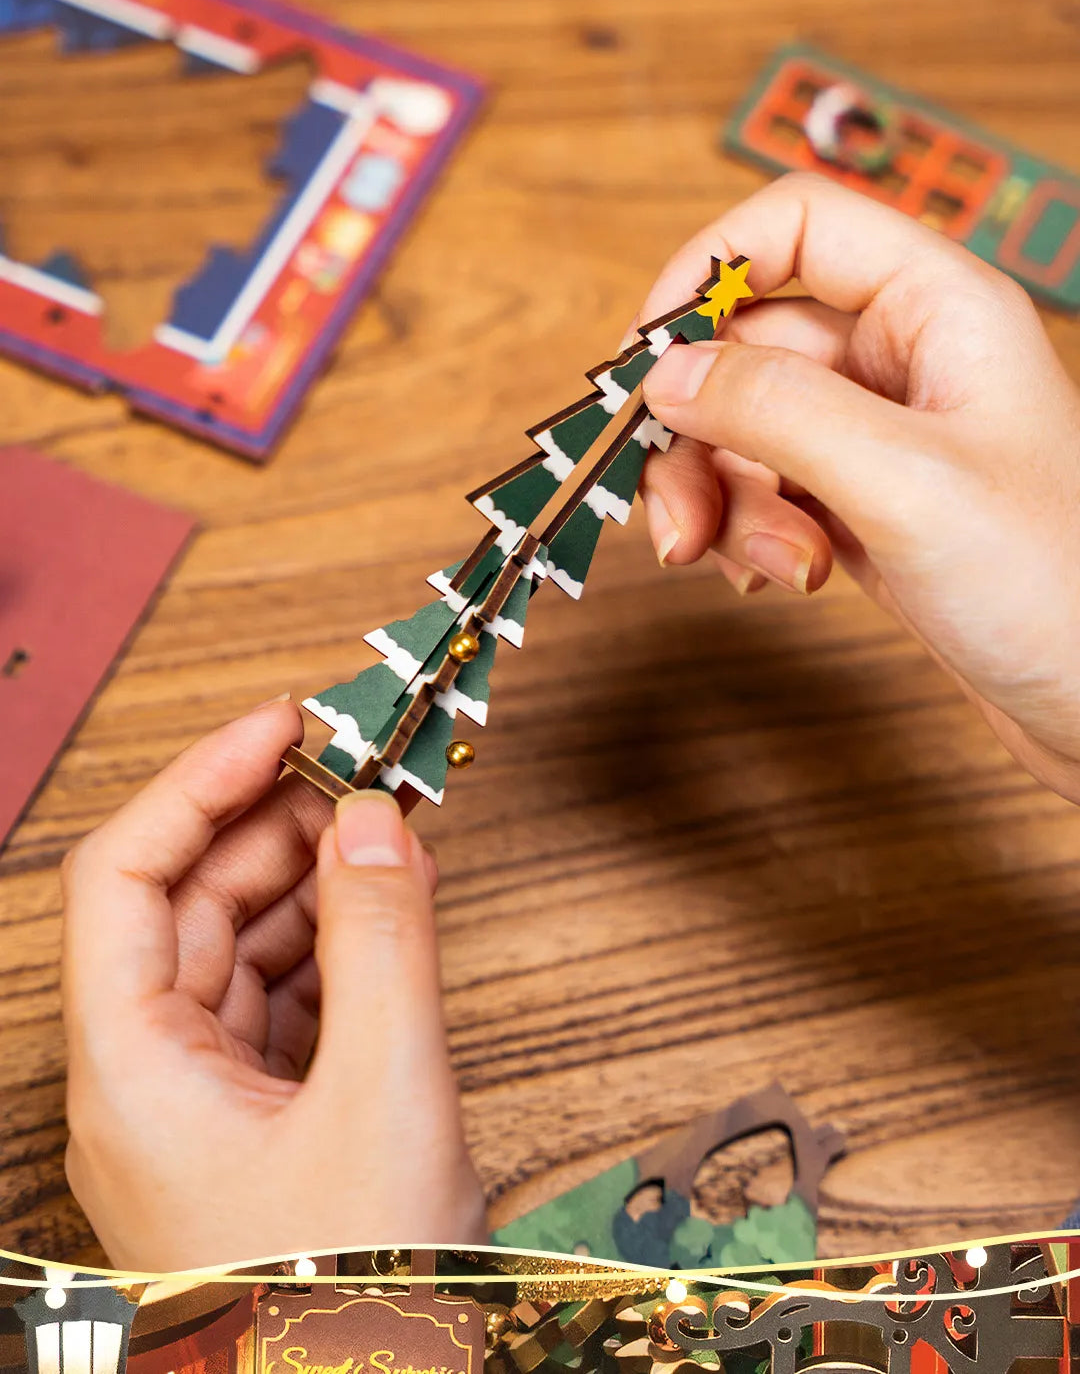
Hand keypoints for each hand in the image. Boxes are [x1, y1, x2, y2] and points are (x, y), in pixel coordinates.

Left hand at [61, 700, 486, 1269]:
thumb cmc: (349, 1313)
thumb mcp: (385, 1099)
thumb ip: (381, 942)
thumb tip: (377, 820)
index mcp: (130, 1069)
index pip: (125, 876)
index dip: (199, 780)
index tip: (285, 724)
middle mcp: (146, 1080)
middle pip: (186, 903)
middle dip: (272, 824)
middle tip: (361, 768)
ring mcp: (200, 1108)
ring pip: (238, 951)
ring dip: (312, 881)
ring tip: (389, 832)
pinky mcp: (258, 1130)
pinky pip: (282, 1004)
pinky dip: (335, 948)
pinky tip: (388, 916)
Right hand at [635, 173, 1079, 803]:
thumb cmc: (1057, 589)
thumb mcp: (903, 483)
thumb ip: (776, 410)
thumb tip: (669, 372)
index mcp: (939, 309)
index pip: (797, 226)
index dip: (709, 270)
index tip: (648, 353)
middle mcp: (907, 360)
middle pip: (750, 346)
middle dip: (700, 431)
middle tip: (676, 515)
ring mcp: (884, 437)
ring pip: (748, 429)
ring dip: (725, 499)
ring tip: (768, 568)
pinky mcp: (868, 508)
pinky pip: (769, 492)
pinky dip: (752, 534)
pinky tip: (783, 579)